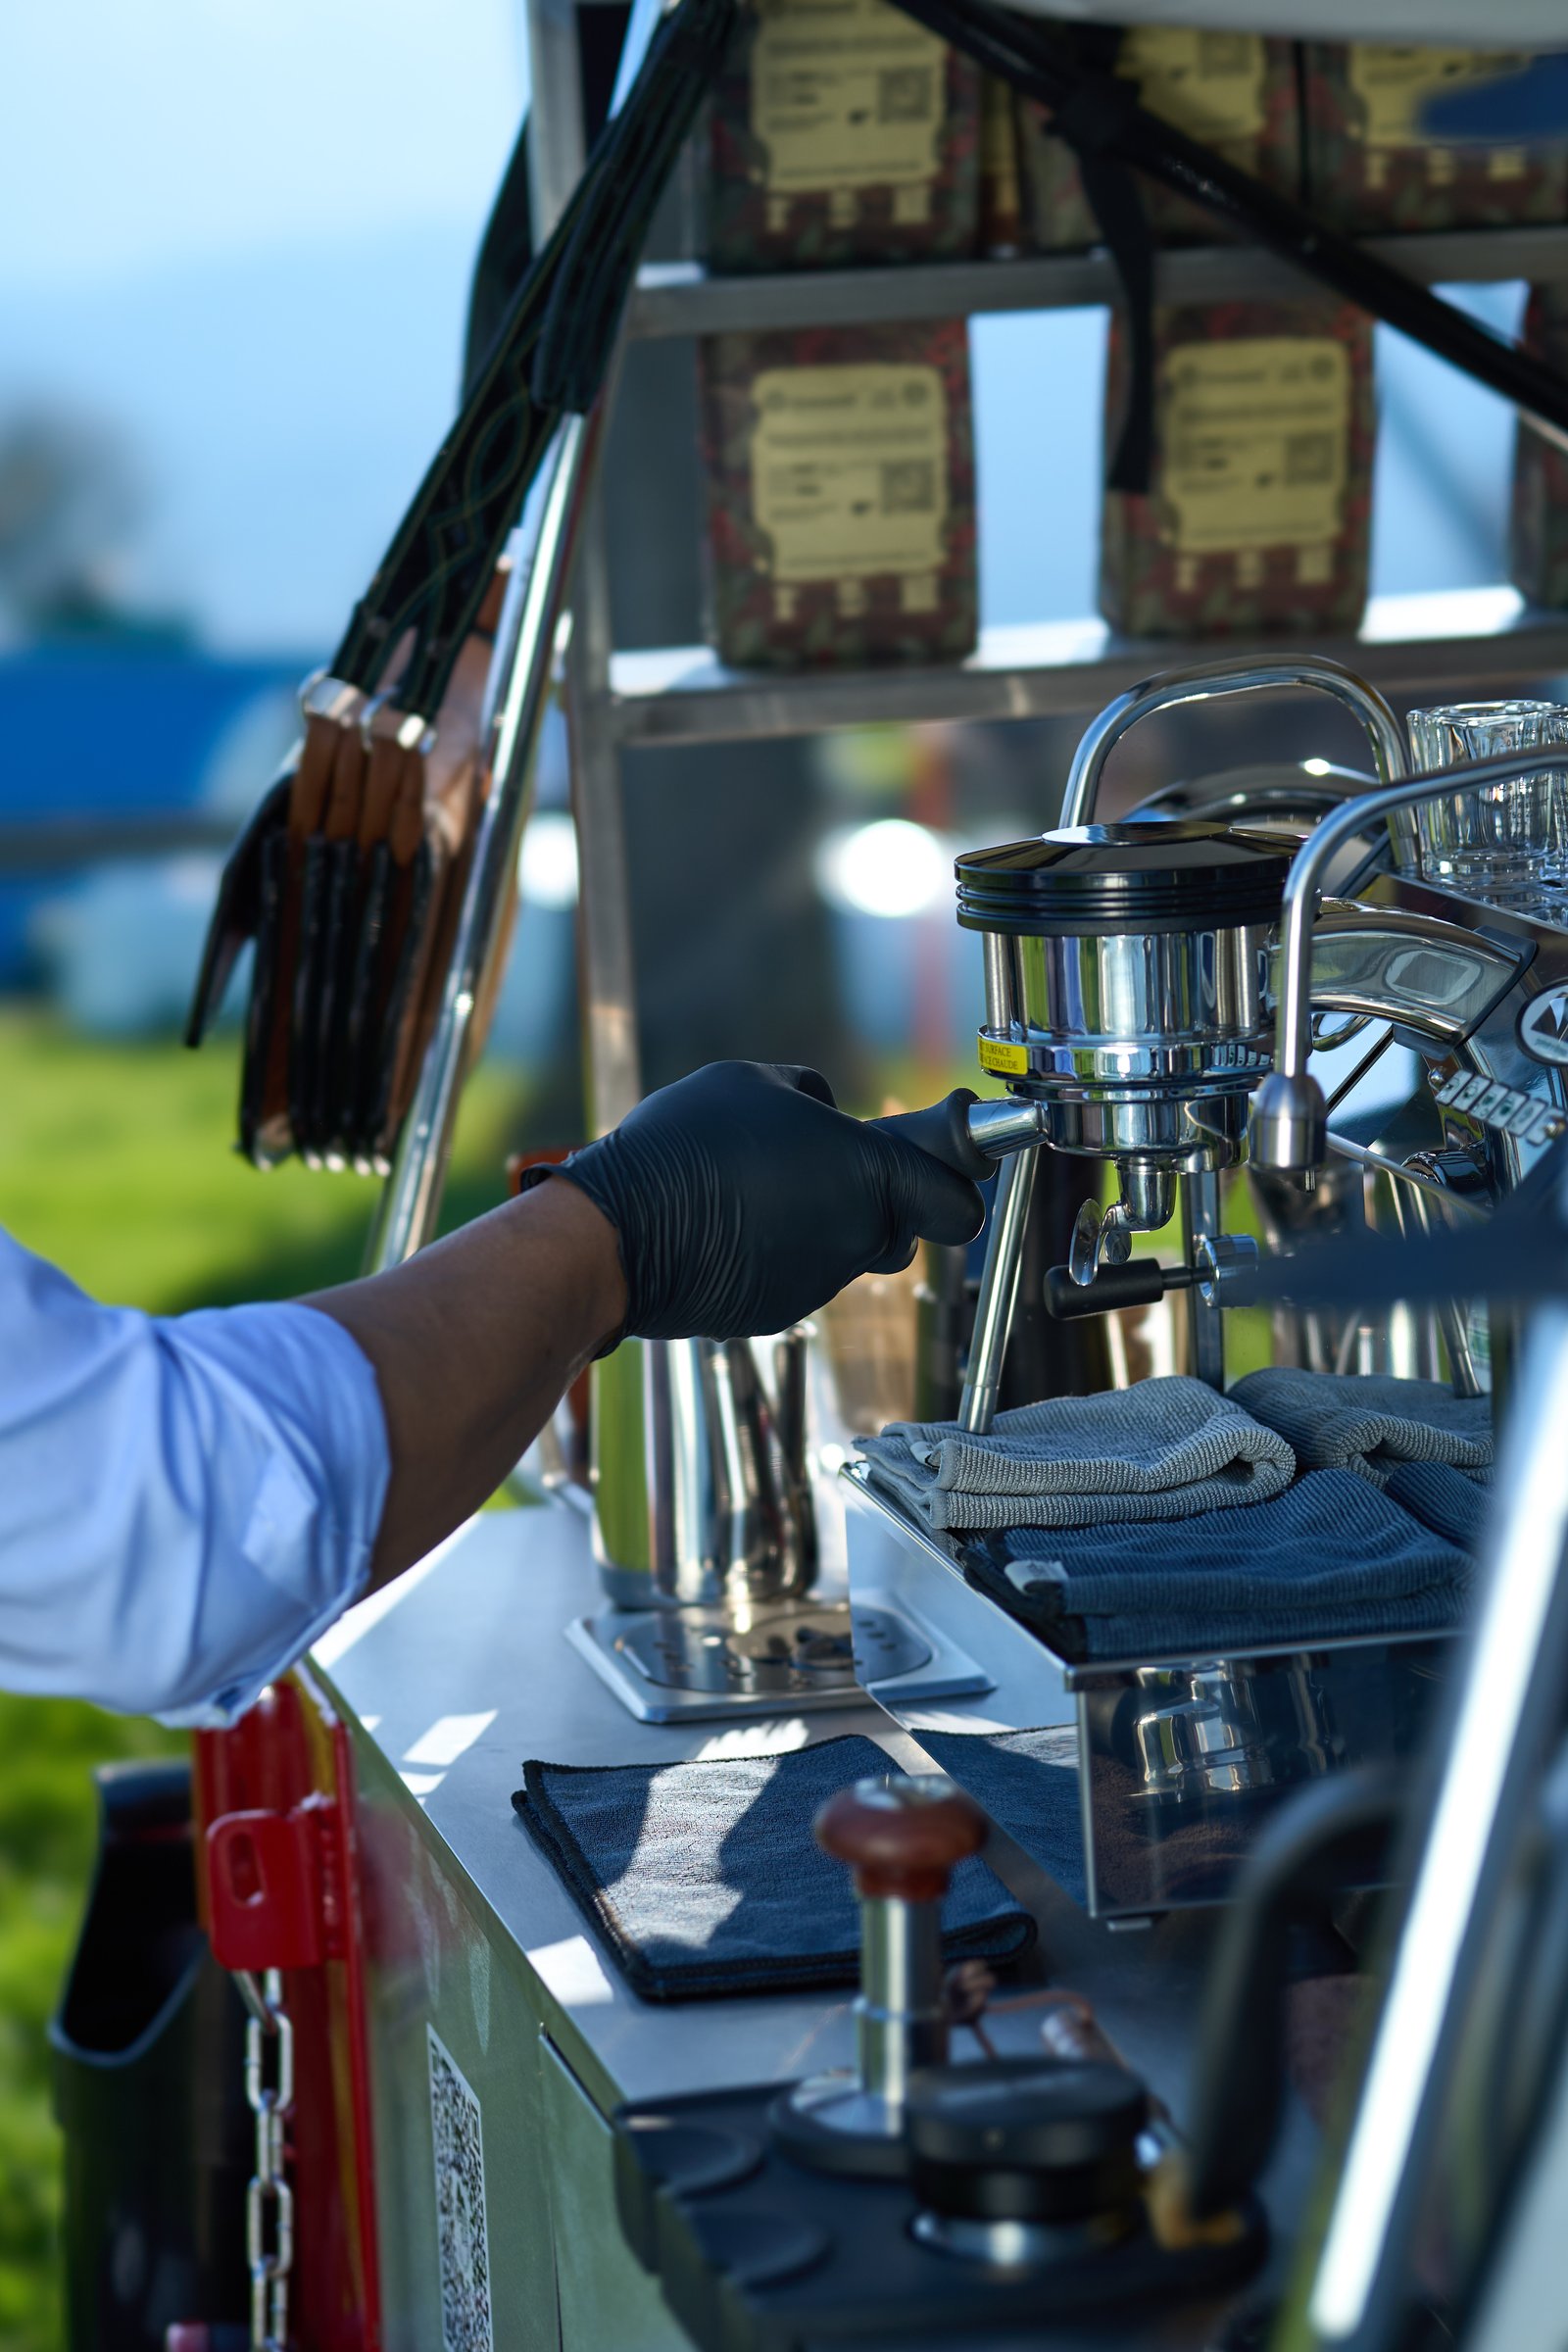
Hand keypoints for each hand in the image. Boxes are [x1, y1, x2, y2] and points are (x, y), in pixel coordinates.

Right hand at [540, 1061, 984, 1340]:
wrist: (620, 1234)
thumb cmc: (688, 1145)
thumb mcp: (752, 1080)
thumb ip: (811, 1095)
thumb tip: (826, 1109)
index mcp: (869, 1177)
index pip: (959, 1205)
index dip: (957, 1183)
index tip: (944, 1166)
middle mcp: (856, 1237)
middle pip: (903, 1228)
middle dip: (883, 1202)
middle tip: (831, 1168)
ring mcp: (819, 1281)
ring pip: (848, 1251)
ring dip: (825, 1225)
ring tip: (761, 1191)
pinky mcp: (779, 1311)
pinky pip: (801, 1274)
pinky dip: (782, 1253)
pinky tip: (734, 1226)